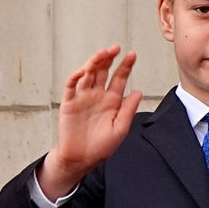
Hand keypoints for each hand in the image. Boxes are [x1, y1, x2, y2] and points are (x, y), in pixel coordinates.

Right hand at [38, 45, 143, 199]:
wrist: (80, 159)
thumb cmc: (101, 147)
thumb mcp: (120, 129)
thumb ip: (128, 110)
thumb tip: (139, 92)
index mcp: (111, 101)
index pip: (119, 79)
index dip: (125, 67)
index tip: (132, 55)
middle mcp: (97, 96)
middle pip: (103, 72)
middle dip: (109, 59)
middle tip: (115, 48)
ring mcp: (83, 98)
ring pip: (88, 74)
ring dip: (94, 63)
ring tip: (102, 53)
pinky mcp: (69, 103)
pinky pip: (71, 86)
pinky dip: (75, 77)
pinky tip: (83, 71)